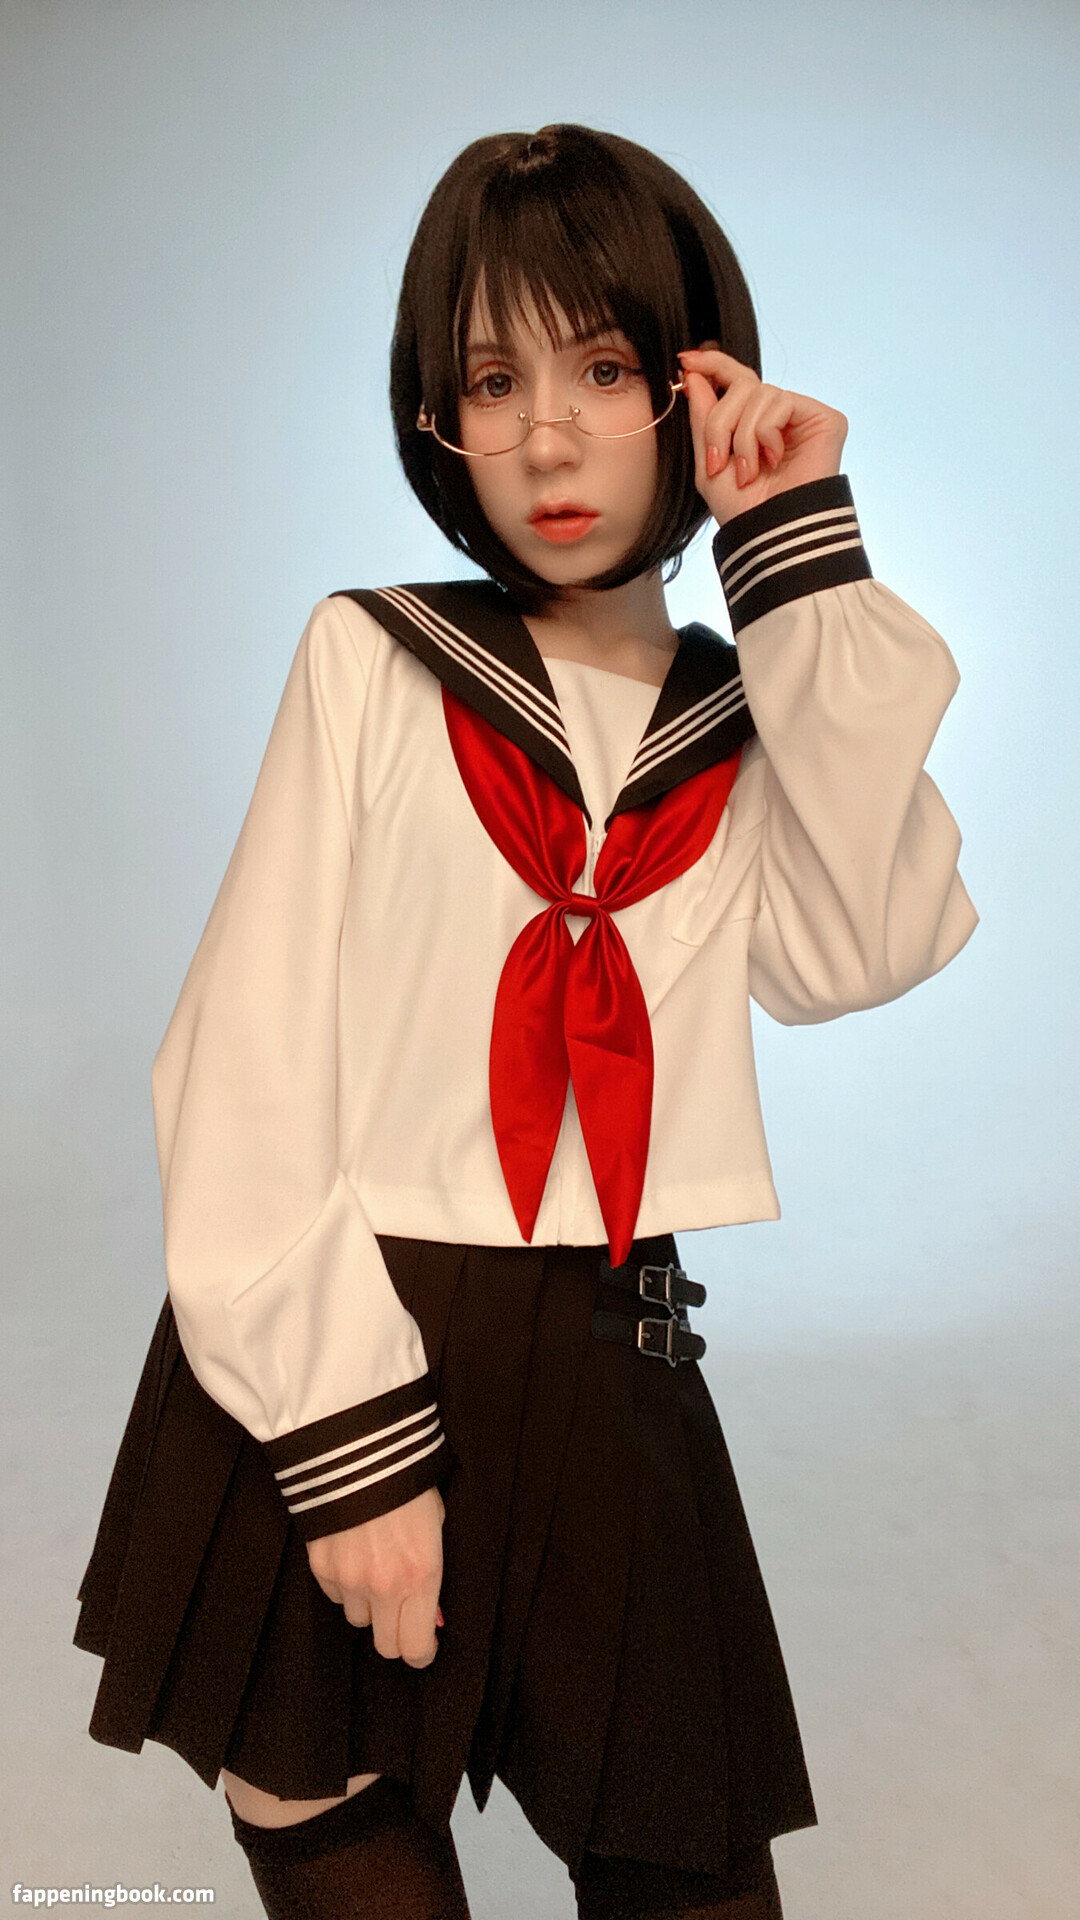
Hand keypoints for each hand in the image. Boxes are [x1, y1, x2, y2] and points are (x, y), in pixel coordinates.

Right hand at [306, 1483, 445, 1666]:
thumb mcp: (437, 1524)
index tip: (424, 1645)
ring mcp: (349, 1579)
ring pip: (357, 1618)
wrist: (359, 1449)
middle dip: (396, 1634)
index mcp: (421, 1575)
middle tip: (401, 1613)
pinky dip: (344, 1583)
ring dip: (368, 1604)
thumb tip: (431, 1612)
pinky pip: (334, 1593)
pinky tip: (352, 1552)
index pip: (416, 1646)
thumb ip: (431, 1573)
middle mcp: (384, 1586)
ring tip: (375, 1569)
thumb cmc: (407, 1479)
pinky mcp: (321, 1567)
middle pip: (386, 1645)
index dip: (421, 1651)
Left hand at [678, 347, 847, 525]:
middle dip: (721, 422)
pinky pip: (780, 402)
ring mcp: (803, 416)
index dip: (713, 364)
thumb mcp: (709, 462)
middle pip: (741, 385)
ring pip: (758, 393)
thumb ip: (702, 417)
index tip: (686, 361)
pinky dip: (766, 434)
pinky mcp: (825, 419)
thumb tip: (692, 372)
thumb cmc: (743, 509)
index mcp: (753, 423)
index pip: (736, 379)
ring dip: (743, 436)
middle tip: (720, 461)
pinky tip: (775, 460)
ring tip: (750, 471)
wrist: (770, 532)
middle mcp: (780, 416)